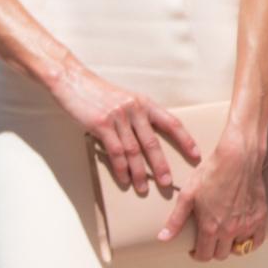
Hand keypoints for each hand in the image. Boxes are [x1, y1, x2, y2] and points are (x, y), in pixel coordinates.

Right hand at [53, 64, 198, 196]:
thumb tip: (142, 140)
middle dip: (161, 165)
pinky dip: (120, 168)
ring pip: (134, 151)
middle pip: (152, 142)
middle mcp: (134, 109)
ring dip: (139, 172)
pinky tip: (124, 178)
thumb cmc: (95, 91)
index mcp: (143, 102)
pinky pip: (115, 151)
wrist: (71, 80)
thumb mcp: (122, 99)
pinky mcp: (101, 124)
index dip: (185, 139)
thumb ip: (134, 116)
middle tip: (168, 183)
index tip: (195, 154)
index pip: (170, 122)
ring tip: (143, 188)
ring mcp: (118, 117)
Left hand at [158, 125, 267, 261]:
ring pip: (238, 249)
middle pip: (221, 255)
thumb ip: (176, 220)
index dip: (196, 255)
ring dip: (230, 246)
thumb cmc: (211, 173)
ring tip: (223, 236)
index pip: (204, 256)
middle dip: (212, 251)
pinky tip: (241, 236)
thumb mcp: (187, 195)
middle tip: (207, 241)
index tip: (194, 250)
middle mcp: (230, 230)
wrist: (238, 159)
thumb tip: (162, 238)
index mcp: (210, 227)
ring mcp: (247, 225)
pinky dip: (249, 242)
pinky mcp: (260, 218)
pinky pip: (257, 241)